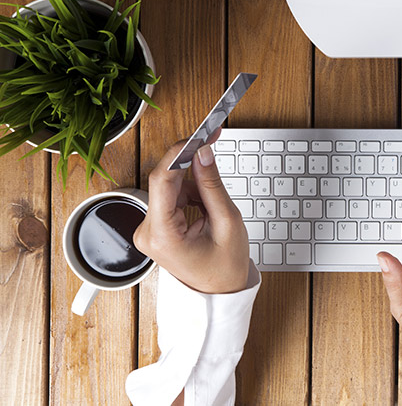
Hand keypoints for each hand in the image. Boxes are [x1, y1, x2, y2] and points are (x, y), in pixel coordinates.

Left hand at [134, 131, 249, 293]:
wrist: (220, 292)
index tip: (199, 135)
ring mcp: (149, 229)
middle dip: (191, 163)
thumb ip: (213, 185)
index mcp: (163, 235)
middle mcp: (148, 232)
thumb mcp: (227, 222)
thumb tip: (203, 153)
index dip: (180, 152)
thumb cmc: (225, 267)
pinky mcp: (156, 226)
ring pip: (169, 186)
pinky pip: (171, 196)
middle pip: (165, 181)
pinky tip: (206, 204)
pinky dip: (190, 192)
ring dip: (193, 181)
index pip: (162, 180)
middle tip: (213, 141)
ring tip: (215, 201)